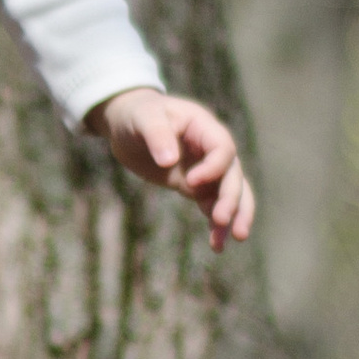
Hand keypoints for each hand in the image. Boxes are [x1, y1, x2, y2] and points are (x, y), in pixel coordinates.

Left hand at [88, 87, 254, 250]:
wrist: (126, 124)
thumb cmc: (137, 114)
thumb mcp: (143, 118)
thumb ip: (156, 135)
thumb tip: (169, 160)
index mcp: (204, 127)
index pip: (223, 148)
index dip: (214, 167)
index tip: (191, 182)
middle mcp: (211, 149)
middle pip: (232, 175)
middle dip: (230, 198)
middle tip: (221, 220)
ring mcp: (205, 168)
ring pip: (229, 194)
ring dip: (232, 217)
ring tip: (222, 243)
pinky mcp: (194, 185)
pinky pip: (212, 204)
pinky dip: (216, 224)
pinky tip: (216, 244)